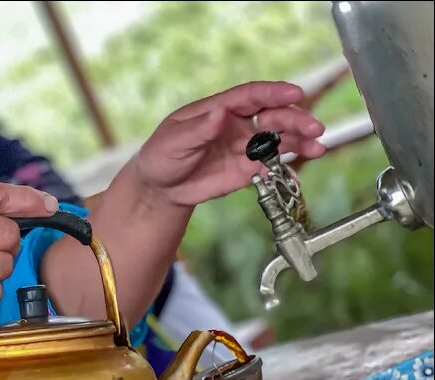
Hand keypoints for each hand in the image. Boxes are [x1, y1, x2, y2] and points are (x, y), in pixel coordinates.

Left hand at [124, 81, 325, 206]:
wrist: (161, 187)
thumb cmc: (163, 155)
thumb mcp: (174, 141)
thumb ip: (198, 129)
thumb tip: (220, 113)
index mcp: (221, 108)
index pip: (251, 96)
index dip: (274, 93)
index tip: (294, 94)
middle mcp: (239, 124)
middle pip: (273, 116)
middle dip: (295, 120)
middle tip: (313, 128)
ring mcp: (246, 147)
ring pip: (279, 140)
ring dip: (299, 142)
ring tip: (317, 148)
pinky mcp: (248, 170)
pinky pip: (272, 168)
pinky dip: (287, 172)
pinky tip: (298, 179)